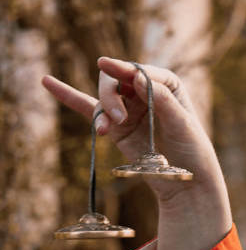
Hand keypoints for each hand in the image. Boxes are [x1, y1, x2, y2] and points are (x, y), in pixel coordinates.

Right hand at [41, 57, 231, 249]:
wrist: (186, 184)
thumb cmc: (192, 152)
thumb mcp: (183, 125)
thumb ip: (162, 100)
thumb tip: (137, 76)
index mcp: (166, 84)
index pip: (139, 71)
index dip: (124, 70)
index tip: (107, 65)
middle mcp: (145, 91)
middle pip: (115, 80)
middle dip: (111, 95)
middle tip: (119, 118)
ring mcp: (128, 107)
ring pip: (104, 97)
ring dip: (102, 110)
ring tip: (106, 130)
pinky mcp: (116, 126)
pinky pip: (89, 108)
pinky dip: (68, 96)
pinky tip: (47, 82)